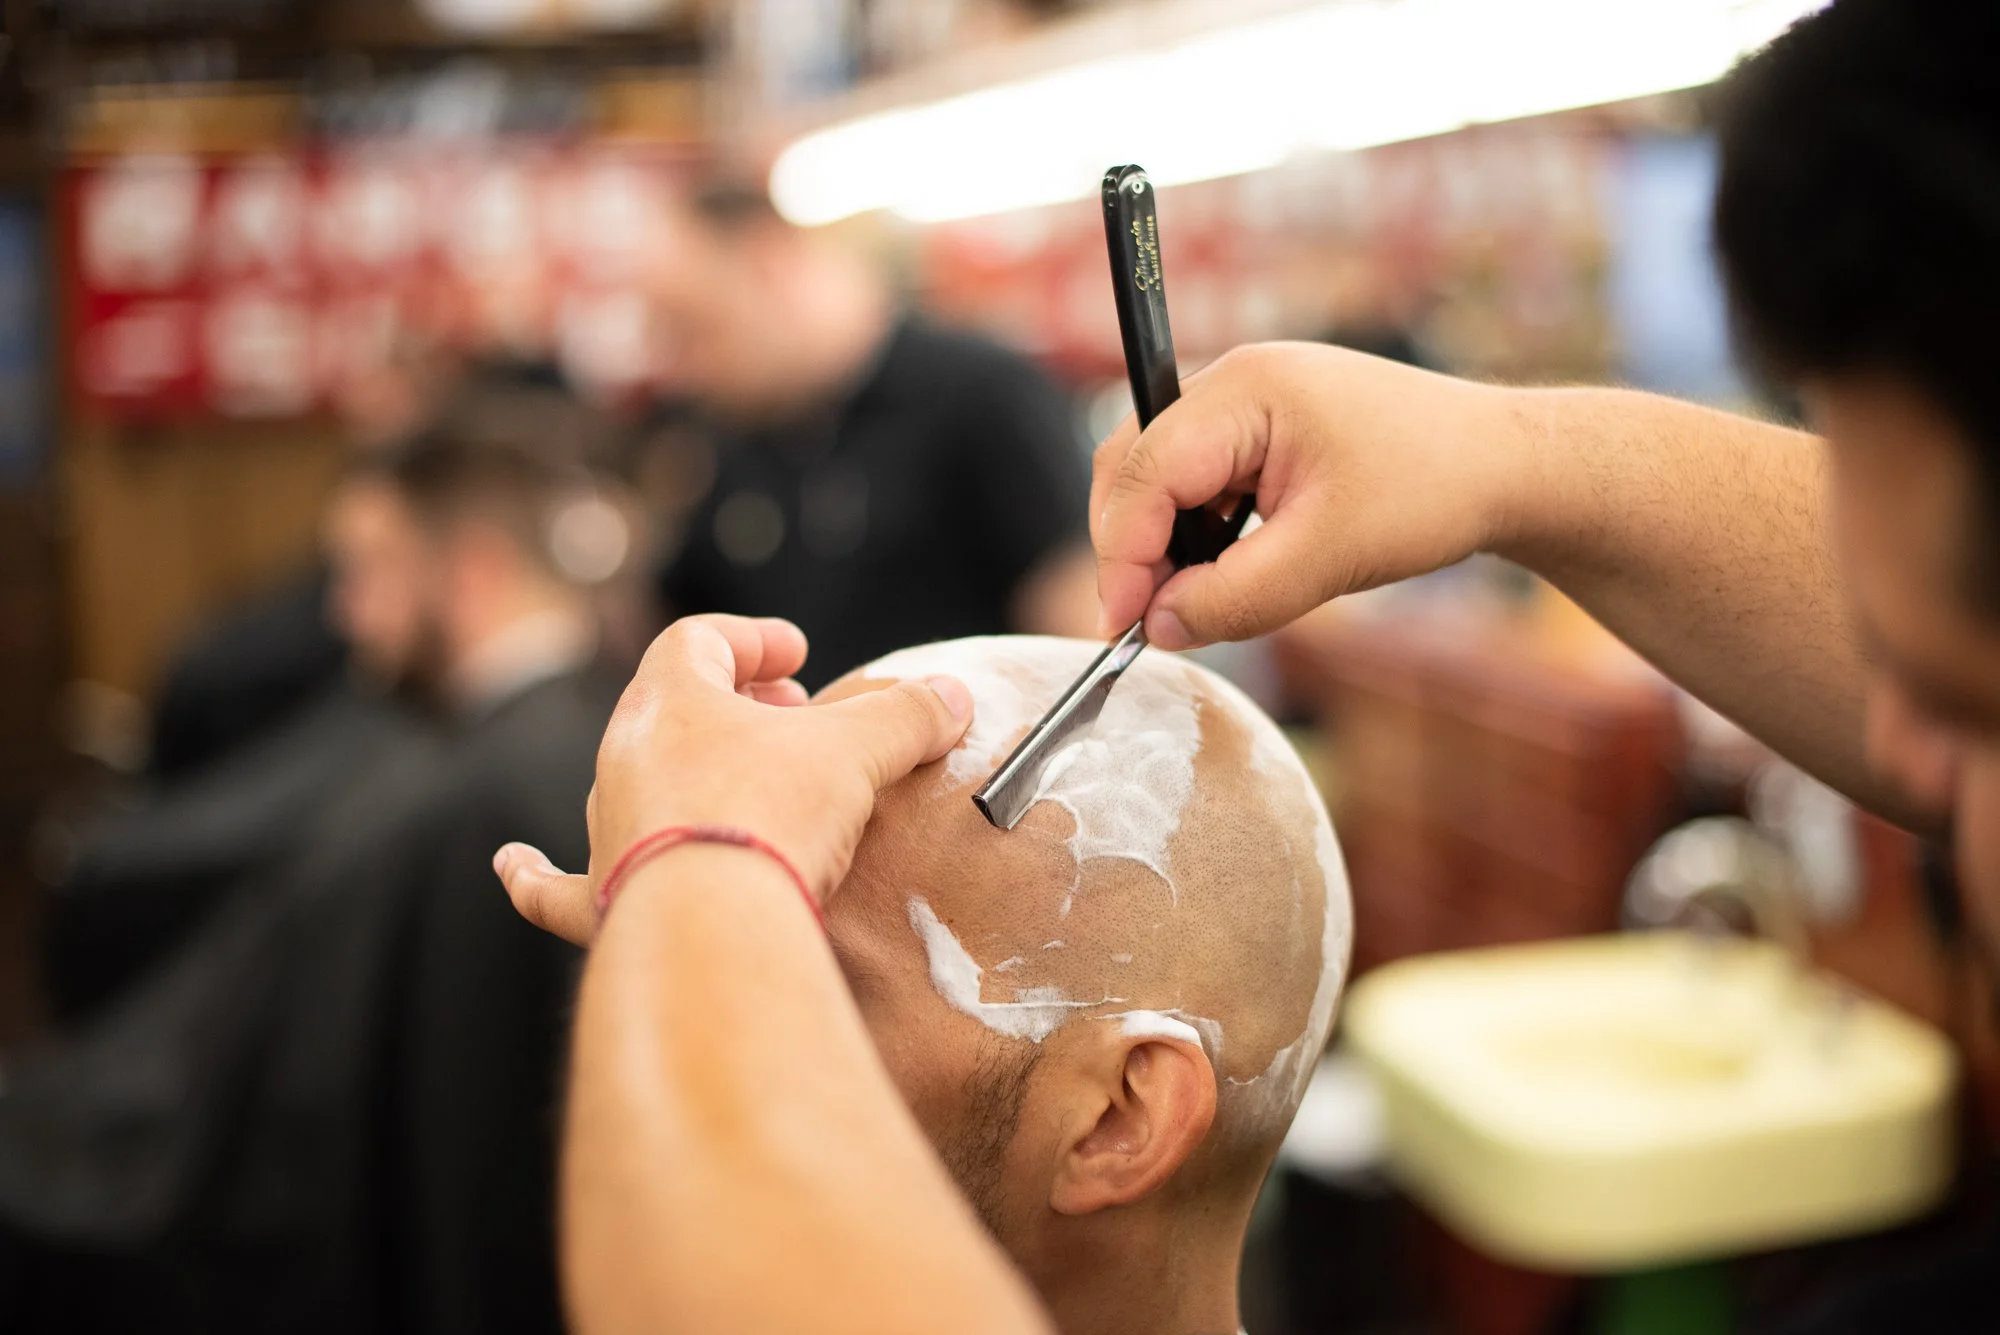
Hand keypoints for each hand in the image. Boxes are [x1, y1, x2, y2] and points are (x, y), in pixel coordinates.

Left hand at [495, 614, 972, 944]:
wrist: (710, 922)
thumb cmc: (772, 817)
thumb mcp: (857, 752)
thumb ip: (904, 717)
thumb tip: (952, 697)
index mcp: (672, 699)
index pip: (702, 640)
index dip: (752, 639)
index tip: (797, 656)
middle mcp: (623, 756)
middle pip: (669, 707)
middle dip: (731, 706)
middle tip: (788, 720)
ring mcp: (606, 829)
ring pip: (630, 783)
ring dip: (682, 775)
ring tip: (735, 789)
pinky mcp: (602, 902)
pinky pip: (556, 883)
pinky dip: (536, 873)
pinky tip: (511, 865)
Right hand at [1091, 341, 1531, 647]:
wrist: (1504, 465)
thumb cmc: (1431, 493)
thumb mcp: (1328, 558)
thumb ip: (1234, 598)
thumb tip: (1157, 628)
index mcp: (1246, 389)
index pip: (1144, 472)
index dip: (1122, 554)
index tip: (1123, 625)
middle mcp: (1233, 381)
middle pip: (1132, 465)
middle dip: (1130, 547)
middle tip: (1145, 622)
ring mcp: (1245, 402)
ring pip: (1159, 476)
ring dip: (1161, 542)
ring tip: (1190, 604)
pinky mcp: (1260, 430)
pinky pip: (1197, 481)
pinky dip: (1194, 532)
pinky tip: (1221, 574)